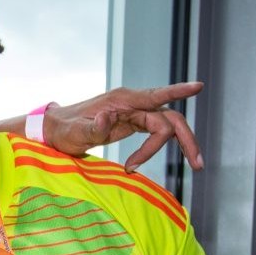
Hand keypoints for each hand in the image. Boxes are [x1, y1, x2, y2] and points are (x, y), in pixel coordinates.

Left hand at [44, 81, 204, 172]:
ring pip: (166, 126)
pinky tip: (140, 164)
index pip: (156, 95)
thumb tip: (107, 119)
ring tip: (191, 167)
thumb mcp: (75, 132)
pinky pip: (155, 132)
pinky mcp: (132, 122)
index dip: (178, 91)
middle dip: (186, 139)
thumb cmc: (64, 130)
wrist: (56, 129)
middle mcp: (132, 103)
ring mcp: (134, 112)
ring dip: (179, 145)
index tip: (199, 87)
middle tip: (198, 164)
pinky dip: (155, 148)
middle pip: (169, 118)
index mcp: (122, 100)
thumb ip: (93, 127)